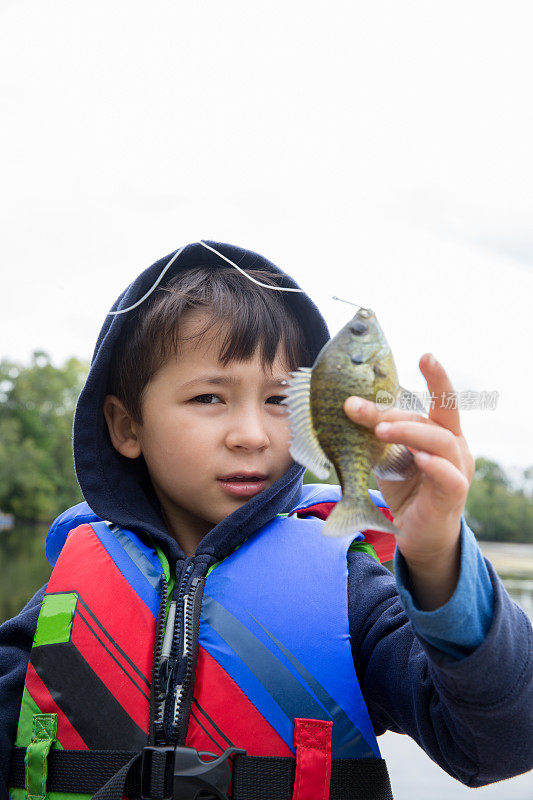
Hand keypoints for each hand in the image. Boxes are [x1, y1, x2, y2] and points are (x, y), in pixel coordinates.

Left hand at [344, 354, 474, 608]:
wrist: (418, 535)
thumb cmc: (406, 489)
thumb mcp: (388, 456)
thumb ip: (377, 433)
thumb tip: (348, 404)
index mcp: (442, 433)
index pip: (442, 401)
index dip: (437, 378)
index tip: (425, 355)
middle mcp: (455, 447)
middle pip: (434, 418)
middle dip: (396, 410)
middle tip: (359, 408)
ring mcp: (457, 470)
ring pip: (440, 441)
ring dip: (409, 432)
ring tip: (380, 431)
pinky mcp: (454, 495)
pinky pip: (448, 476)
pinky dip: (433, 465)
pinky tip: (418, 458)